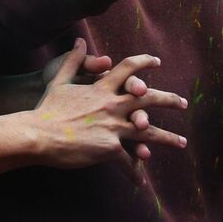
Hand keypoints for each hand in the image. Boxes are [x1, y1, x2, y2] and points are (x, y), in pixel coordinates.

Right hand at [29, 41, 186, 169]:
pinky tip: (140, 181)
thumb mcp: (59, 80)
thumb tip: (79, 40)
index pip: (128, 69)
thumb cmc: (47, 108)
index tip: (157, 62)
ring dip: (167, 138)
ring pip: (147, 131)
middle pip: (148, 99)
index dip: (144, 63)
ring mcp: (112, 127)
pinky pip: (127, 161)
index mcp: (102, 88)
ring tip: (182, 143)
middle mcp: (112, 105)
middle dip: (168, 100)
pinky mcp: (108, 149)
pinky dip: (134, 171)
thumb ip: (74, 60)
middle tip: (183, 103)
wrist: (39, 134)